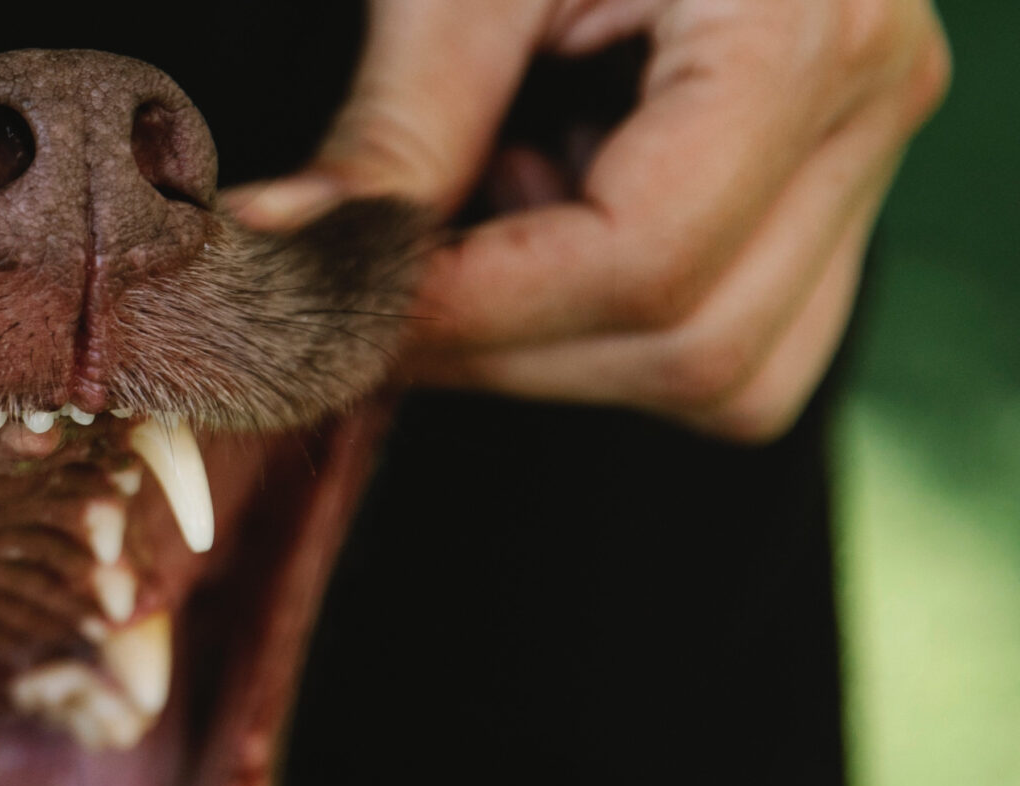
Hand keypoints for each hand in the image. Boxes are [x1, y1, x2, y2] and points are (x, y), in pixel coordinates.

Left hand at [233, 0, 948, 440]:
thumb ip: (396, 126)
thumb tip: (287, 254)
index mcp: (804, 23)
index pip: (647, 256)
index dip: (474, 310)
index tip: (346, 305)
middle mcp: (872, 97)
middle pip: (695, 343)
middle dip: (505, 349)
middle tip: (370, 300)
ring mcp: (866, 151)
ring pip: (731, 376)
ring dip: (562, 347)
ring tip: (474, 233)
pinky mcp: (829, 187)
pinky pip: (740, 337)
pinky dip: (612, 324)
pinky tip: (537, 216)